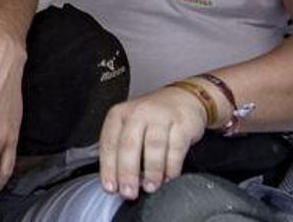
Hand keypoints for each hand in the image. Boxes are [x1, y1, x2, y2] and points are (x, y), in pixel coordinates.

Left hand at [97, 85, 208, 200]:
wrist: (184, 99)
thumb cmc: (152, 118)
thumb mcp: (130, 125)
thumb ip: (121, 149)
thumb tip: (116, 181)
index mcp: (119, 114)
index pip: (109, 143)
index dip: (108, 167)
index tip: (110, 187)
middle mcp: (138, 113)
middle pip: (129, 145)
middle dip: (127, 172)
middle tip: (129, 192)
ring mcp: (161, 117)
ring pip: (153, 147)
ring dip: (151, 172)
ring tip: (149, 187)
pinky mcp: (182, 124)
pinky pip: (176, 150)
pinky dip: (171, 168)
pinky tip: (168, 178)